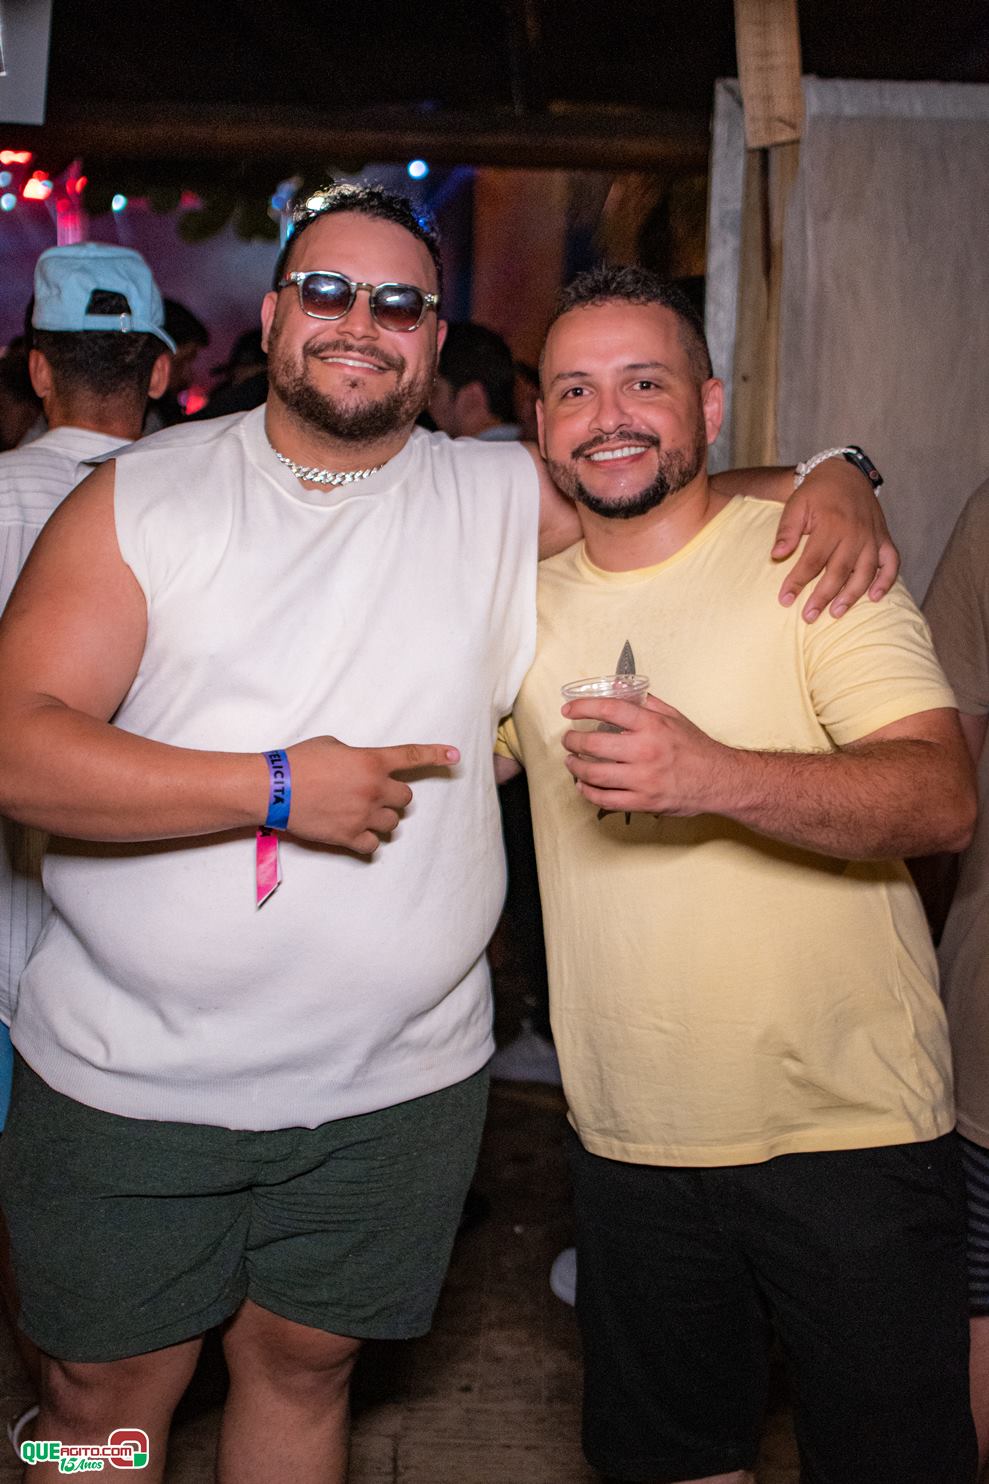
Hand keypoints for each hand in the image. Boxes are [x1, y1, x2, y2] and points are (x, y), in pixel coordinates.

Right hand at [285, 736, 458, 853]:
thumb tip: (365, 769)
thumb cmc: (299, 761)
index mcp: (371, 761)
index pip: (412, 756)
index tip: (456, 756)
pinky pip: (374, 845)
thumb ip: (358, 757)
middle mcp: (373, 788)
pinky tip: (353, 832)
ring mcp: (363, 815)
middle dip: (392, 797)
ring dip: (382, 818)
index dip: (437, 755)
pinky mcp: (349, 837)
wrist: (273, 788)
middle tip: (371, 795)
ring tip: (359, 813)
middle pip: (405, 798)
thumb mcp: (333, 746)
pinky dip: (367, 841)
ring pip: (393, 823)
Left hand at [561, 694, 721, 815]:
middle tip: (569, 740)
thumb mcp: (675, 717)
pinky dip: (588, 792)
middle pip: (593, 743)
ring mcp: (642, 779)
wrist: (719, 780)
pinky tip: (583, 785)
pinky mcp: (643, 801)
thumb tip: (622, 691)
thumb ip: (647, 704)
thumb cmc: (696, 749)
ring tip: (571, 762)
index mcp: (652, 725)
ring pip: (594, 773)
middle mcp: (644, 750)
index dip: (583, 707)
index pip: (608, 708)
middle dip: (573, 741)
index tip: (569, 710)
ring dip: (575, 767)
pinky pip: (605, 799)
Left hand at [772, 460, 898, 620]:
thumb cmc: (816, 494)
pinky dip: (887, 581)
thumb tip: (776, 555)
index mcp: (831, 524)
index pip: (813, 560)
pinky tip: (875, 597)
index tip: (784, 600)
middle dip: (823, 597)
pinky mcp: (884, 539)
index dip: (798, 582)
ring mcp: (872, 537)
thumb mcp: (796, 505)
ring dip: (852, 595)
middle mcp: (855, 533)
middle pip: (839, 571)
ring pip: (865, 572)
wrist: (845, 474)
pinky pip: (892, 562)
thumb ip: (787, 531)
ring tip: (836, 613)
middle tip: (809, 617)